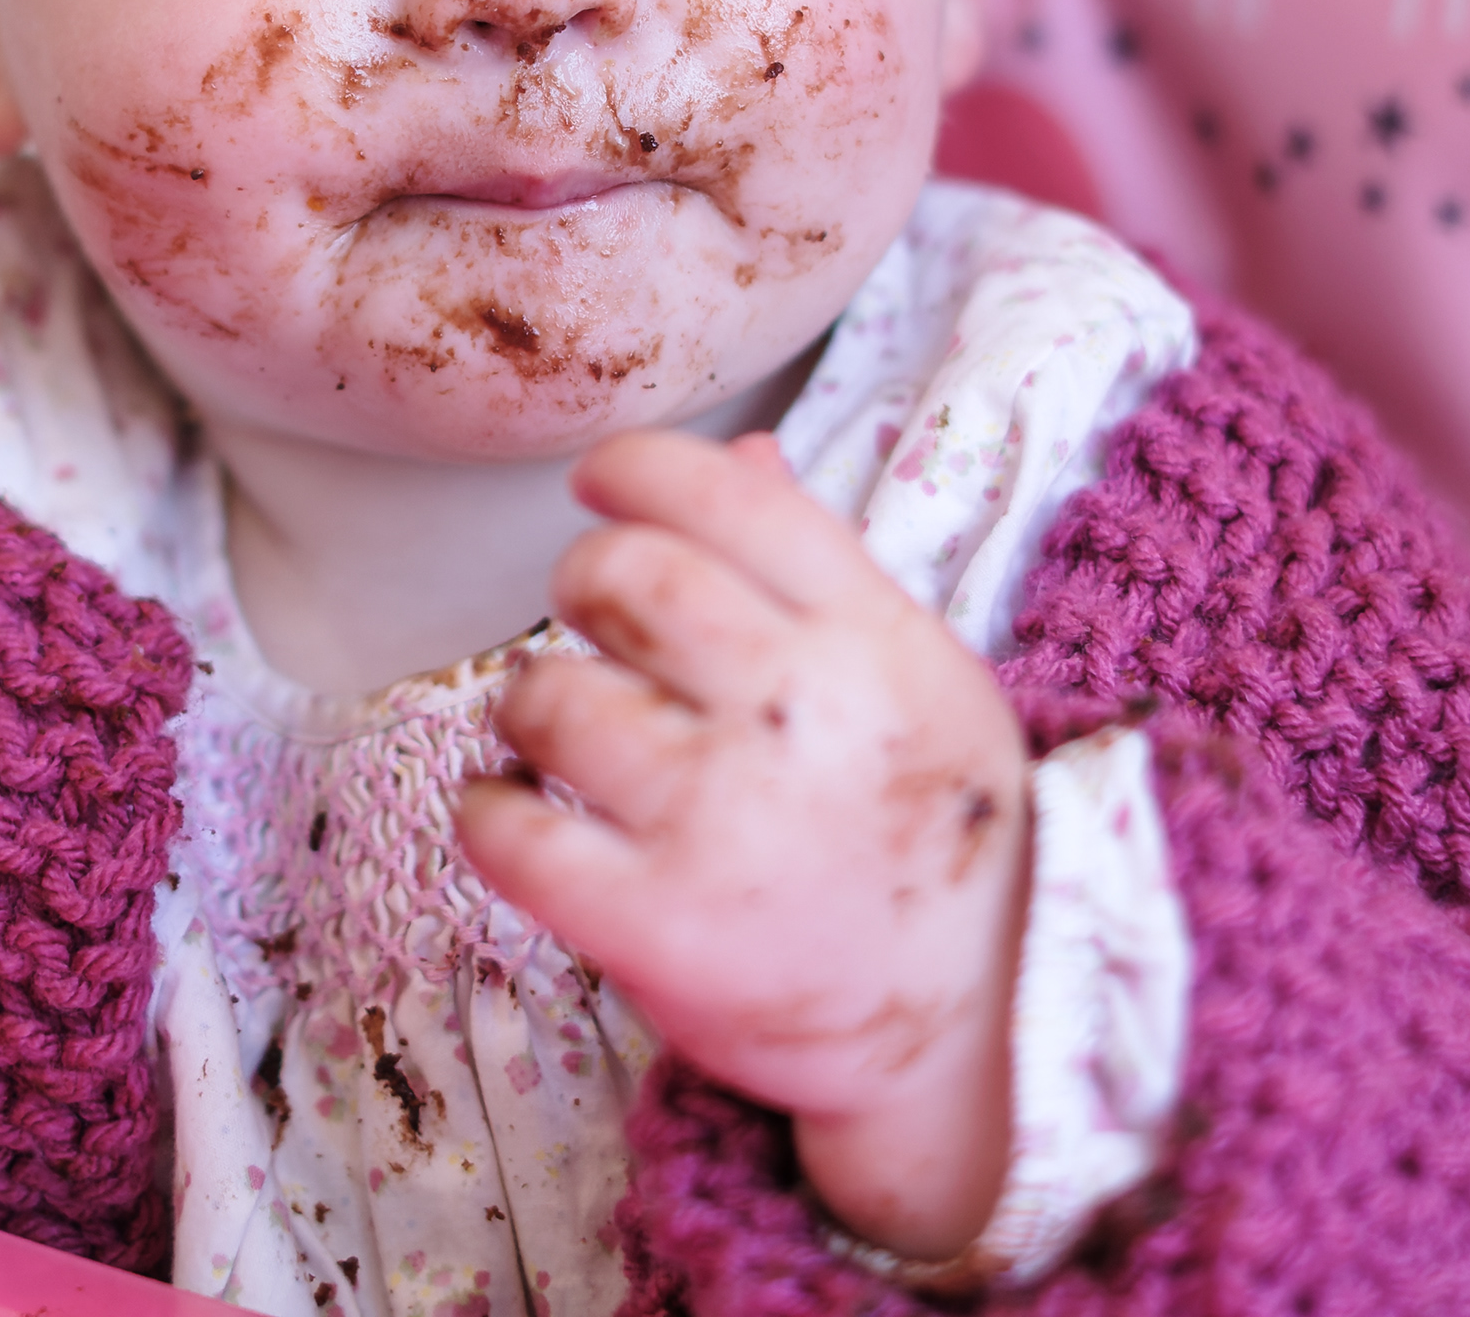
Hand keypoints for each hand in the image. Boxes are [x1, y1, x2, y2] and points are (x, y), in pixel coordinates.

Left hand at [456, 429, 1028, 1264]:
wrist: (982, 1017)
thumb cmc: (936, 830)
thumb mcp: (919, 671)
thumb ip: (820, 562)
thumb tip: (739, 450)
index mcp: (871, 635)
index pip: (723, 496)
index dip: (632, 469)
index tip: (595, 484)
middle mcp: (798, 712)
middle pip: (625, 578)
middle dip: (581, 581)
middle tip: (588, 623)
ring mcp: (724, 819)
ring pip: (552, 696)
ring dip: (528, 698)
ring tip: (552, 727)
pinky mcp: (660, 925)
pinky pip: (512, 834)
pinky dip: (487, 810)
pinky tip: (512, 808)